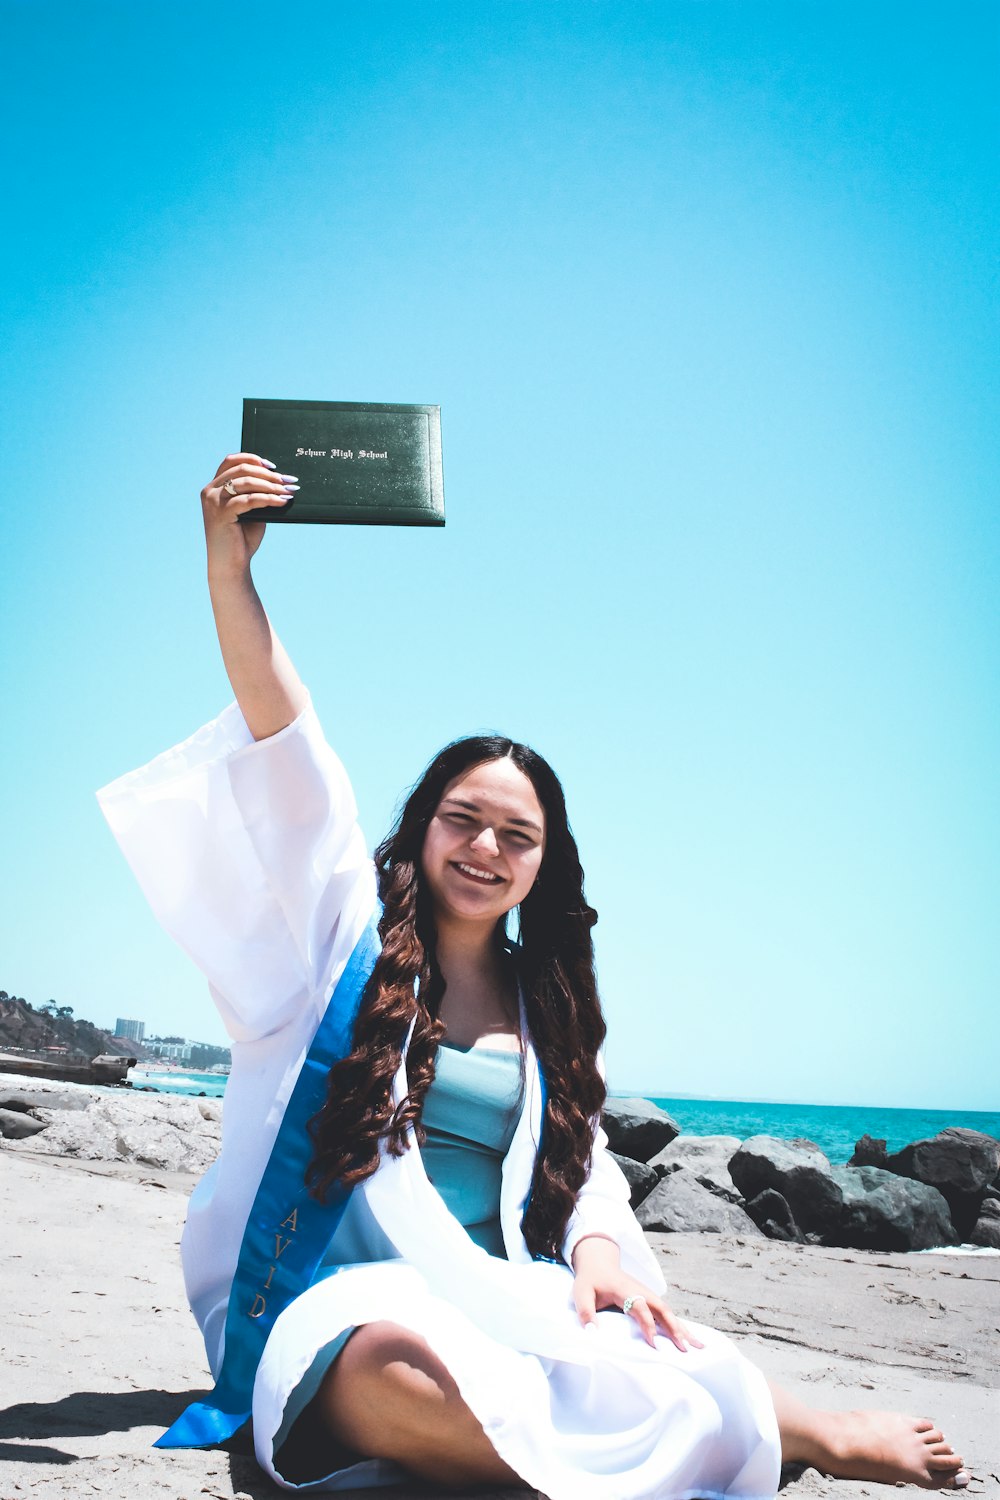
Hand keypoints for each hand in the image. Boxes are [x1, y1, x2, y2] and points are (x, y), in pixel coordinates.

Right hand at [201, 453, 296, 575]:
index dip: (252, 458)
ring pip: (247, 482)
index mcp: (213, 487)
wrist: (231, 566)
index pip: (231, 461)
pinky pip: (250, 500)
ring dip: (271, 485)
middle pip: (241, 469)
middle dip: (268, 474)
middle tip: (288, 480)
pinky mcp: (221, 513)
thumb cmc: (241, 539)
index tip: (273, 466)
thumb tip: (279, 479)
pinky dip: (269, 499)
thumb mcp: (250, 511)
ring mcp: (213, 501)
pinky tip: (282, 502)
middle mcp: (210, 491)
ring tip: (289, 491)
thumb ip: (255, 494)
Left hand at [571, 1235, 704, 1351]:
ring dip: (683, 1329)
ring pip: (669, 1312)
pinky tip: (691, 1338)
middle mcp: (641, 1291)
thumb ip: (586, 1312)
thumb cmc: (591, 1280)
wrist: (599, 1263)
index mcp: (626, 1290)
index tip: (654, 1344)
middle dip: (674, 1329)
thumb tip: (592, 1335)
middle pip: (662, 1309)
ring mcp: (648, 1295)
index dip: (648, 1325)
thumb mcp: (582, 1293)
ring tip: (699, 1346)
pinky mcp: (650, 1300)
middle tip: (685, 1348)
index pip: (641, 1307)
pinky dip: (680, 1326)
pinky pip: (667, 1314)